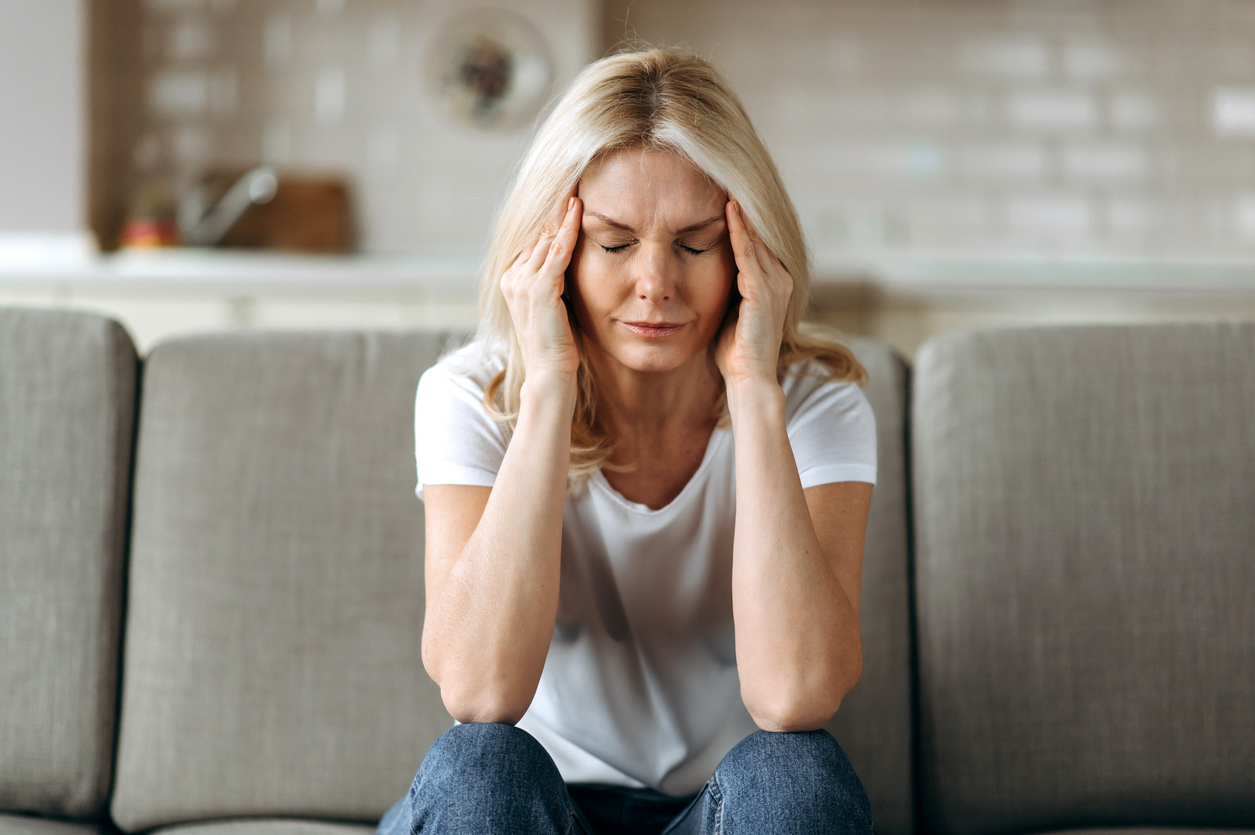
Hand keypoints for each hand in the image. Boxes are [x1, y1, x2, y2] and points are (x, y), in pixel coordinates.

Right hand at [500, 189, 582, 385]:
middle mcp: (512, 276)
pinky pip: (556, 250)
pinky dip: (568, 227)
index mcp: (512, 280)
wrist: (549, 375)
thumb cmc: (557, 345)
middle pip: (538, 231)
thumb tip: (569, 262)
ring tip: (578, 183)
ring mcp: (522, 282)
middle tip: (574, 175)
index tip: (568, 191)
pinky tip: (578, 208)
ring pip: (546, 236)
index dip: (551, 215)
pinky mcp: (539, 289)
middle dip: (556, 205)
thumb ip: (555, 282)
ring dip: (562, 209)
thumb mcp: (554, 306)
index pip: (534, 238)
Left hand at [714, 200, 792, 387]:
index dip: (741, 220)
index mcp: (773, 285)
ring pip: (756, 239)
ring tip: (726, 184)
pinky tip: (728, 210)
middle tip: (725, 177)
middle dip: (743, 209)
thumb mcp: (730, 312)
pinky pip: (749, 254)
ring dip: (741, 212)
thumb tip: (705, 273)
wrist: (749, 380)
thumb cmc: (734, 353)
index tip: (723, 194)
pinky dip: (739, 231)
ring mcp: (775, 285)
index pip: (756, 244)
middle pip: (759, 235)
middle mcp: (780, 280)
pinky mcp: (764, 292)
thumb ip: (727, 290)